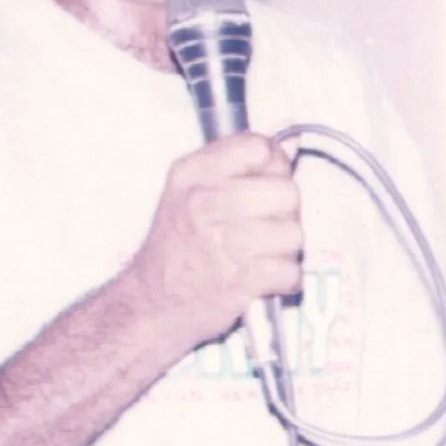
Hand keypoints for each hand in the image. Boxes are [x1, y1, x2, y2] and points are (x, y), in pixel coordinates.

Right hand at [125, 130, 304, 353]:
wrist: (151, 303)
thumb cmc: (178, 246)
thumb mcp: (192, 192)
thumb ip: (241, 165)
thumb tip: (292, 141)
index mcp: (193, 173)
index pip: (259, 147)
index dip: (274, 167)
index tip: (264, 185)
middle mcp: (204, 202)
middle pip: (286, 191)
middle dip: (285, 214)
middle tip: (262, 229)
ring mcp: (221, 242)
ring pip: (293, 234)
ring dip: (284, 251)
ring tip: (258, 256)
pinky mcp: (238, 281)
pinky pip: (290, 271)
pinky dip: (284, 280)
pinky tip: (262, 279)